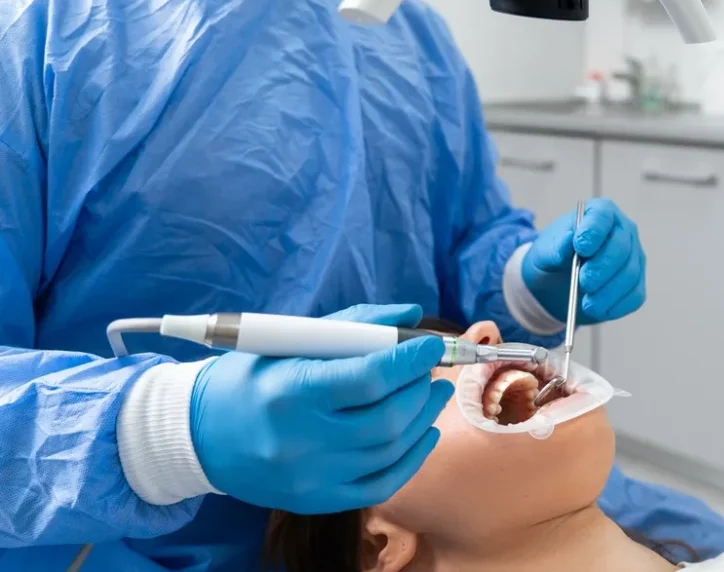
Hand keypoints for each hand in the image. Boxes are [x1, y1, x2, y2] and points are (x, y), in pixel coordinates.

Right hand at [189, 304, 452, 513]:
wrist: (199, 435)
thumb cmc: (249, 378)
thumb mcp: (290, 341)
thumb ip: (354, 326)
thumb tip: (412, 315)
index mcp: (291, 391)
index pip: (370, 378)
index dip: (410, 360)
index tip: (432, 344)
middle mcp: (300, 439)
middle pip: (387, 418)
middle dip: (420, 388)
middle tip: (431, 369)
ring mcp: (310, 476)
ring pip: (391, 449)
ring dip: (424, 418)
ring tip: (433, 393)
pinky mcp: (317, 500)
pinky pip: (382, 484)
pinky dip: (413, 457)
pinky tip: (424, 432)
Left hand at [521, 198, 645, 324]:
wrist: (556, 281)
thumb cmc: (554, 257)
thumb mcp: (545, 251)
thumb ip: (556, 246)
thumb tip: (568, 241)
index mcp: (599, 213)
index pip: (602, 216)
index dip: (594, 231)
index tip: (580, 247)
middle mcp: (622, 231)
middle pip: (621, 247)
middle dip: (603, 267)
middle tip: (584, 281)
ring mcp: (633, 257)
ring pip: (630, 274)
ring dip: (608, 292)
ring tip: (587, 304)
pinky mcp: (636, 283)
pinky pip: (634, 296)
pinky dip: (617, 306)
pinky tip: (598, 310)